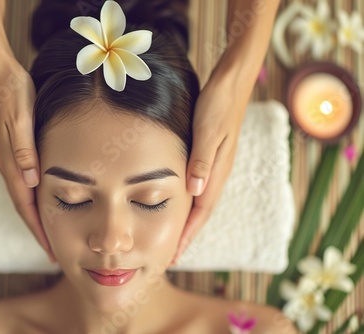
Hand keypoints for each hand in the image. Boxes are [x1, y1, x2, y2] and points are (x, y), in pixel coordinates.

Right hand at [0, 58, 55, 262]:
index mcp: (10, 163)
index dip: (37, 229)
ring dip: (35, 218)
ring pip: (23, 197)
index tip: (49, 250)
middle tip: (52, 252)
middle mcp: (7, 166)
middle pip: (23, 207)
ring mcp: (9, 160)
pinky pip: (23, 184)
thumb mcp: (21, 120)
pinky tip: (42, 202)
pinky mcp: (14, 152)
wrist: (0, 77)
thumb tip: (29, 180)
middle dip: (37, 231)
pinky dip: (34, 200)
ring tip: (49, 235)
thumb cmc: (14, 96)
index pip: (25, 205)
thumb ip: (24, 150)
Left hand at [171, 74, 249, 264]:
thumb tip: (195, 193)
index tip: (175, 254)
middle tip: (173, 255)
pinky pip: (201, 188)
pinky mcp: (212, 155)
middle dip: (188, 235)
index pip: (201, 211)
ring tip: (177, 237)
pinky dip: (191, 203)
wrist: (232, 82)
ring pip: (202, 201)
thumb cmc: (217, 104)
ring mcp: (216, 165)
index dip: (187, 234)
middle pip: (202, 212)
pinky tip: (184, 203)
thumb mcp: (207, 131)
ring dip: (189, 221)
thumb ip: (202, 162)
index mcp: (217, 170)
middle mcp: (218, 172)